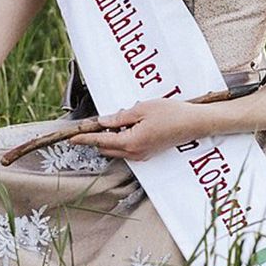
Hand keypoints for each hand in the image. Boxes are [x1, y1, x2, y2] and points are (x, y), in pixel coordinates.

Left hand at [70, 98, 208, 160]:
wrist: (194, 123)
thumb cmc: (171, 114)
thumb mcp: (142, 110)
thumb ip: (119, 117)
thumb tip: (103, 121)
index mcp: (131, 142)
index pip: (100, 140)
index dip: (84, 138)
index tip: (71, 137)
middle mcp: (135, 153)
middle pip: (105, 148)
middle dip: (95, 138)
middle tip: (90, 123)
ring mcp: (142, 155)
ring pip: (116, 149)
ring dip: (109, 138)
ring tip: (113, 121)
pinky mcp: (148, 153)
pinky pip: (126, 149)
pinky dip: (120, 139)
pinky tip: (126, 126)